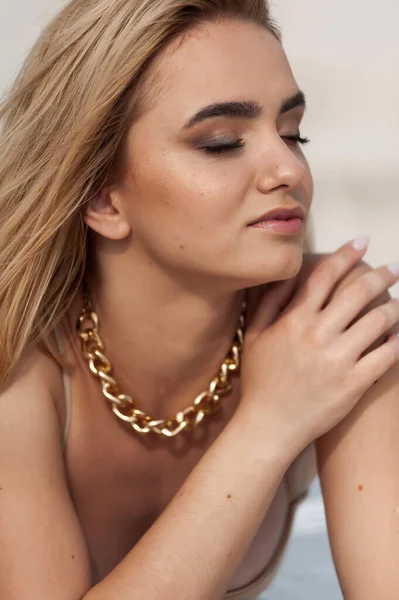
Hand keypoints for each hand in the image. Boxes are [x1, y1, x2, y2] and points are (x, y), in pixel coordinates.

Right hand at [238, 239, 398, 455]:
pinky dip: (398, 341)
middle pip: (358, 292)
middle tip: (393, 268)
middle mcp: (318, 335)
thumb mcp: (253, 336)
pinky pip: (386, 355)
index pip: (325, 276)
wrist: (270, 426)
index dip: (346, 254)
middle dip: (381, 275)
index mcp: (294, 321)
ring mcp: (338, 360)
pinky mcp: (354, 383)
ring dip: (394, 305)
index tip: (362, 241)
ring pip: (379, 321)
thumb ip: (269, 302)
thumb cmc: (260, 380)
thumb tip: (287, 275)